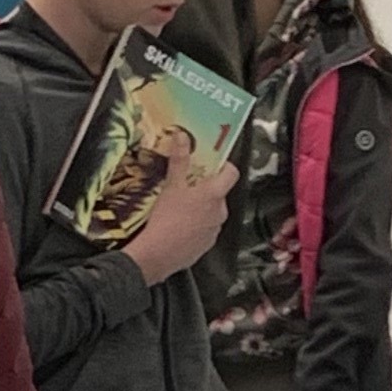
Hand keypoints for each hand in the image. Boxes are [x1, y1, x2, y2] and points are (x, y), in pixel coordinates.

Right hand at [123, 154, 234, 283]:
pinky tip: (179, 226)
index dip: (224, 166)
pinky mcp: (206, 245)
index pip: (232, 173)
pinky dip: (196, 226)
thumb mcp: (172, 185)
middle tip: (187, 185)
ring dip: (201, 208)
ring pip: (212, 212)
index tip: (212, 164)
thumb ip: (179, 159)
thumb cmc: (167, 218)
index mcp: (215, 194)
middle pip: (219, 193)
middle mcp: (220, 212)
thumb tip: (182, 136)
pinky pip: (205, 230)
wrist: (159, 254)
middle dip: (206, 188)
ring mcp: (215, 230)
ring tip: (180, 208)